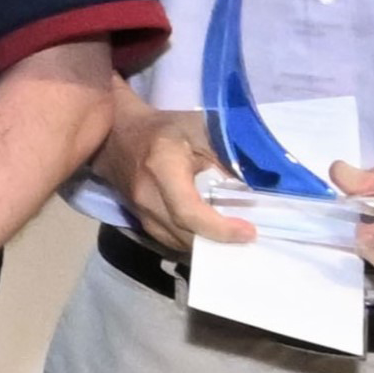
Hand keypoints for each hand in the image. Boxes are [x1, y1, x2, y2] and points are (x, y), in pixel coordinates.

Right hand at [100, 102, 249, 252]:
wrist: (117, 135)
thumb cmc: (164, 128)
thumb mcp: (199, 127)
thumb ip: (225, 152)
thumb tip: (255, 183)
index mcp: (161, 166)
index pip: (188, 211)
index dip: (220, 228)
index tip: (248, 232)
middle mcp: (146, 195)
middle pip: (186, 234)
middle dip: (220, 241)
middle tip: (249, 237)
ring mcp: (140, 212)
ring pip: (178, 243)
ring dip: (208, 245)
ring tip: (234, 237)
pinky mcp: (141, 221)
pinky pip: (171, 241)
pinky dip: (195, 241)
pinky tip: (212, 235)